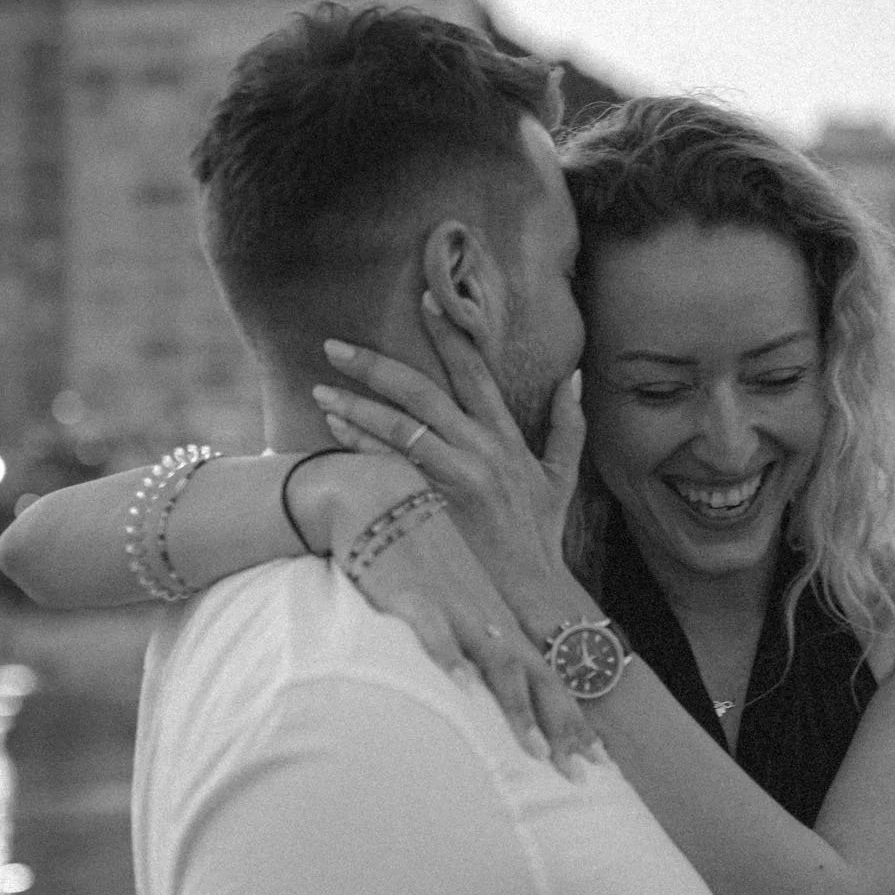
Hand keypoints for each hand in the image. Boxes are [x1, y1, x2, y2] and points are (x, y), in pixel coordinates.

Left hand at [313, 298, 584, 611]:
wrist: (534, 596)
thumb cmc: (541, 540)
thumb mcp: (561, 480)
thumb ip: (569, 427)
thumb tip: (574, 378)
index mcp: (508, 438)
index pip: (475, 373)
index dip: (451, 334)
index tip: (425, 298)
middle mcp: (483, 450)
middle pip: (422, 392)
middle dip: (375, 365)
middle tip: (334, 346)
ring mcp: (460, 477)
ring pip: (400, 426)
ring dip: (356, 404)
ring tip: (321, 390)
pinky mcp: (439, 505)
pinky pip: (392, 467)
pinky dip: (362, 445)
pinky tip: (335, 431)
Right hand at [346, 500, 602, 777]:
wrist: (380, 493)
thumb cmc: (419, 553)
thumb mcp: (458, 600)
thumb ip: (476, 643)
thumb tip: (488, 688)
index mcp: (501, 623)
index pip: (550, 678)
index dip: (574, 720)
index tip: (598, 762)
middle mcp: (488, 620)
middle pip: (537, 679)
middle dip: (562, 727)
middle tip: (581, 773)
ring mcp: (455, 609)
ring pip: (496, 662)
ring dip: (518, 707)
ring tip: (536, 750)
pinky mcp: (414, 598)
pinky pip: (435, 633)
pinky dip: (451, 660)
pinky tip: (463, 689)